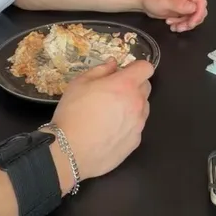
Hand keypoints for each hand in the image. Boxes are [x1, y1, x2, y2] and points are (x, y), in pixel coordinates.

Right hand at [51, 59, 153, 180]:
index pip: (146, 68)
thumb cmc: (72, 113)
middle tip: (114, 92)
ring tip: (111, 114)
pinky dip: (127, 125)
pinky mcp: (135, 142)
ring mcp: (138, 125)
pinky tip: (109, 131)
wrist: (69, 151)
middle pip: (146, 87)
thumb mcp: (79, 83)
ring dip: (132, 106)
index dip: (136, 68)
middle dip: (134, 86)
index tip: (124, 72)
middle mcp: (137, 103)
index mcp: (126, 85)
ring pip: (142, 108)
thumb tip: (113, 64)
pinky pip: (136, 127)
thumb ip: (100, 70)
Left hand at [140, 0, 207, 31]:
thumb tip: (195, 9)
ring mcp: (186, 4)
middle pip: (199, 11)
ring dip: (184, 24)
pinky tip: (171, 25)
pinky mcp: (182, 11)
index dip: (198, 14)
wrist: (142, 0)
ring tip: (173, 26)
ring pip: (193, 18)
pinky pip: (187, 20)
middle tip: (180, 27)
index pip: (201, 2)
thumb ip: (181, 5)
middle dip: (191, 21)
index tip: (190, 24)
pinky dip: (181, 25)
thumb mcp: (166, 2)